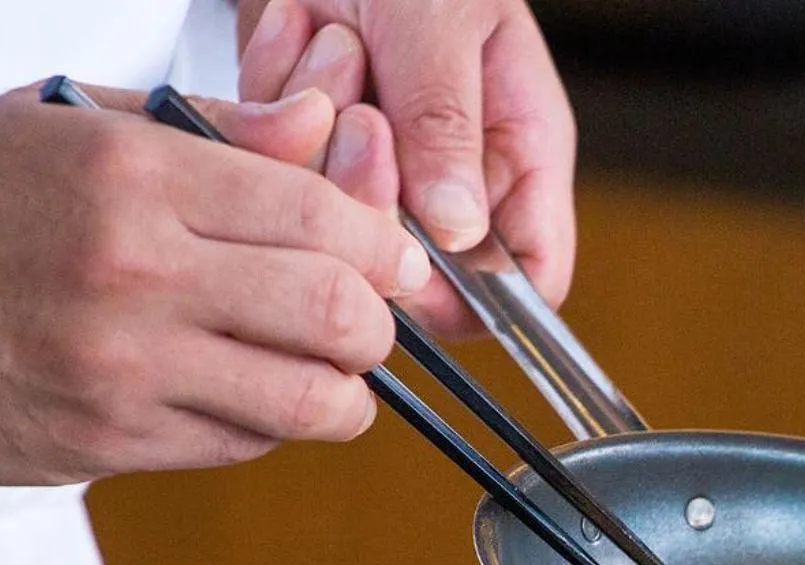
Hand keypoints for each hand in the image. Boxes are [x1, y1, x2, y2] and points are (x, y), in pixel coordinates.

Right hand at [0, 85, 429, 484]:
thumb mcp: (74, 126)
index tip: (396, 264)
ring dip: (342, 395)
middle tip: (368, 325)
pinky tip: (246, 395)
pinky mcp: (107, 441)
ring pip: (304, 400)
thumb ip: (216, 132)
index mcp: (133, 177)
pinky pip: (239, 445)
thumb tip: (322, 129)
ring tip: (327, 375)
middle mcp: (134, 273)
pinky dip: (268, 426)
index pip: (317, 215)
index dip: (382, 246)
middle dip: (377, 326)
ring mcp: (123, 367)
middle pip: (333, 313)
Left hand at [236, 0, 576, 319]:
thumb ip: (449, 126)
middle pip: (414, 260)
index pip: (527, 279)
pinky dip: (276, 86)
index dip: (482, 297)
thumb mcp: (447, 21)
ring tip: (338, 38)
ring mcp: (376, 156)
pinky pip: (278, 158)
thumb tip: (458, 234)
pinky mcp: (307, 134)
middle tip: (364, 117)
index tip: (425, 270)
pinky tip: (302, 27)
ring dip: (318, 118)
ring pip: (334, 211)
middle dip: (372, 190)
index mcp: (517, 152)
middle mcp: (449, 170)